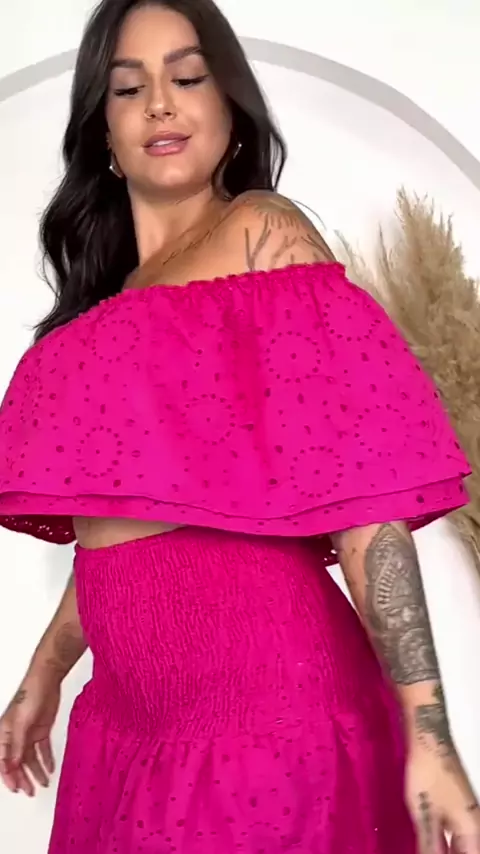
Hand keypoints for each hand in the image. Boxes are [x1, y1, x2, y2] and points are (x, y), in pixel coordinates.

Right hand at [0, 669, 60, 795]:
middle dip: (23, 777)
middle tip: (30, 791)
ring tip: (44, 783)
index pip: (4, 760)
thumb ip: (18, 745)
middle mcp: (15, 736)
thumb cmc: (30, 695)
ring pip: (30, 758)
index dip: (9, 776)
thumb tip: (14, 765)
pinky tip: (51, 768)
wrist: (47, 678)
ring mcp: (29, 733)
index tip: (17, 788)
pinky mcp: (41, 729)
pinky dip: (46, 759)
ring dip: (36, 771)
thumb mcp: (22, 722)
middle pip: (17, 762)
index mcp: (4, 733)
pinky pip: (42, 748)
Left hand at [406, 743, 479, 852]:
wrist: (429, 739)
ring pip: (461, 843)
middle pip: (467, 851)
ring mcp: (465, 812)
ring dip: (447, 849)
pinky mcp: (454, 803)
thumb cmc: (428, 776)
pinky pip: (454, 832)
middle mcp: (473, 823)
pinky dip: (443, 841)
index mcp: (472, 830)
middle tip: (429, 853)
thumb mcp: (424, 816)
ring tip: (428, 849)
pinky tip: (428, 841)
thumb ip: (430, 846)